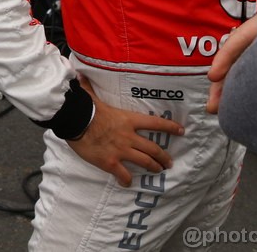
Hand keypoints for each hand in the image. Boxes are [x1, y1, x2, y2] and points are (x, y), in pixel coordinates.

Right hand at [66, 77, 182, 185]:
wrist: (74, 122)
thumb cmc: (85, 109)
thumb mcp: (91, 97)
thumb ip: (90, 88)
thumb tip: (80, 74)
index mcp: (128, 120)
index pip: (155, 123)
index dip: (170, 127)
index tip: (181, 131)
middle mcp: (129, 137)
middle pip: (153, 149)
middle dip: (164, 157)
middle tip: (169, 163)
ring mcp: (121, 151)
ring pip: (145, 162)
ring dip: (153, 168)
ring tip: (158, 171)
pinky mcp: (111, 163)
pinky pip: (124, 175)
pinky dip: (127, 180)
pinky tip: (127, 183)